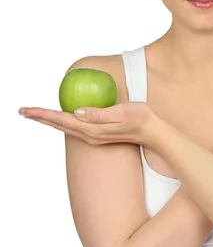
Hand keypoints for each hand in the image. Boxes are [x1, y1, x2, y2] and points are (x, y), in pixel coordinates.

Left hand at [18, 102, 153, 145]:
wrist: (154, 133)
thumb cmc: (141, 119)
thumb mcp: (121, 112)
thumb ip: (99, 113)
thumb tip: (76, 111)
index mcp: (92, 129)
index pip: (61, 120)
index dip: (43, 114)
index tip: (26, 110)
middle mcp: (90, 135)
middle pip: (59, 125)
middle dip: (40, 118)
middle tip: (23, 111)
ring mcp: (94, 136)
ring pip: (65, 128)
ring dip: (49, 121)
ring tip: (36, 115)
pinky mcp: (99, 134)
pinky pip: (75, 128)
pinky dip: (63, 122)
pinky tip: (62, 118)